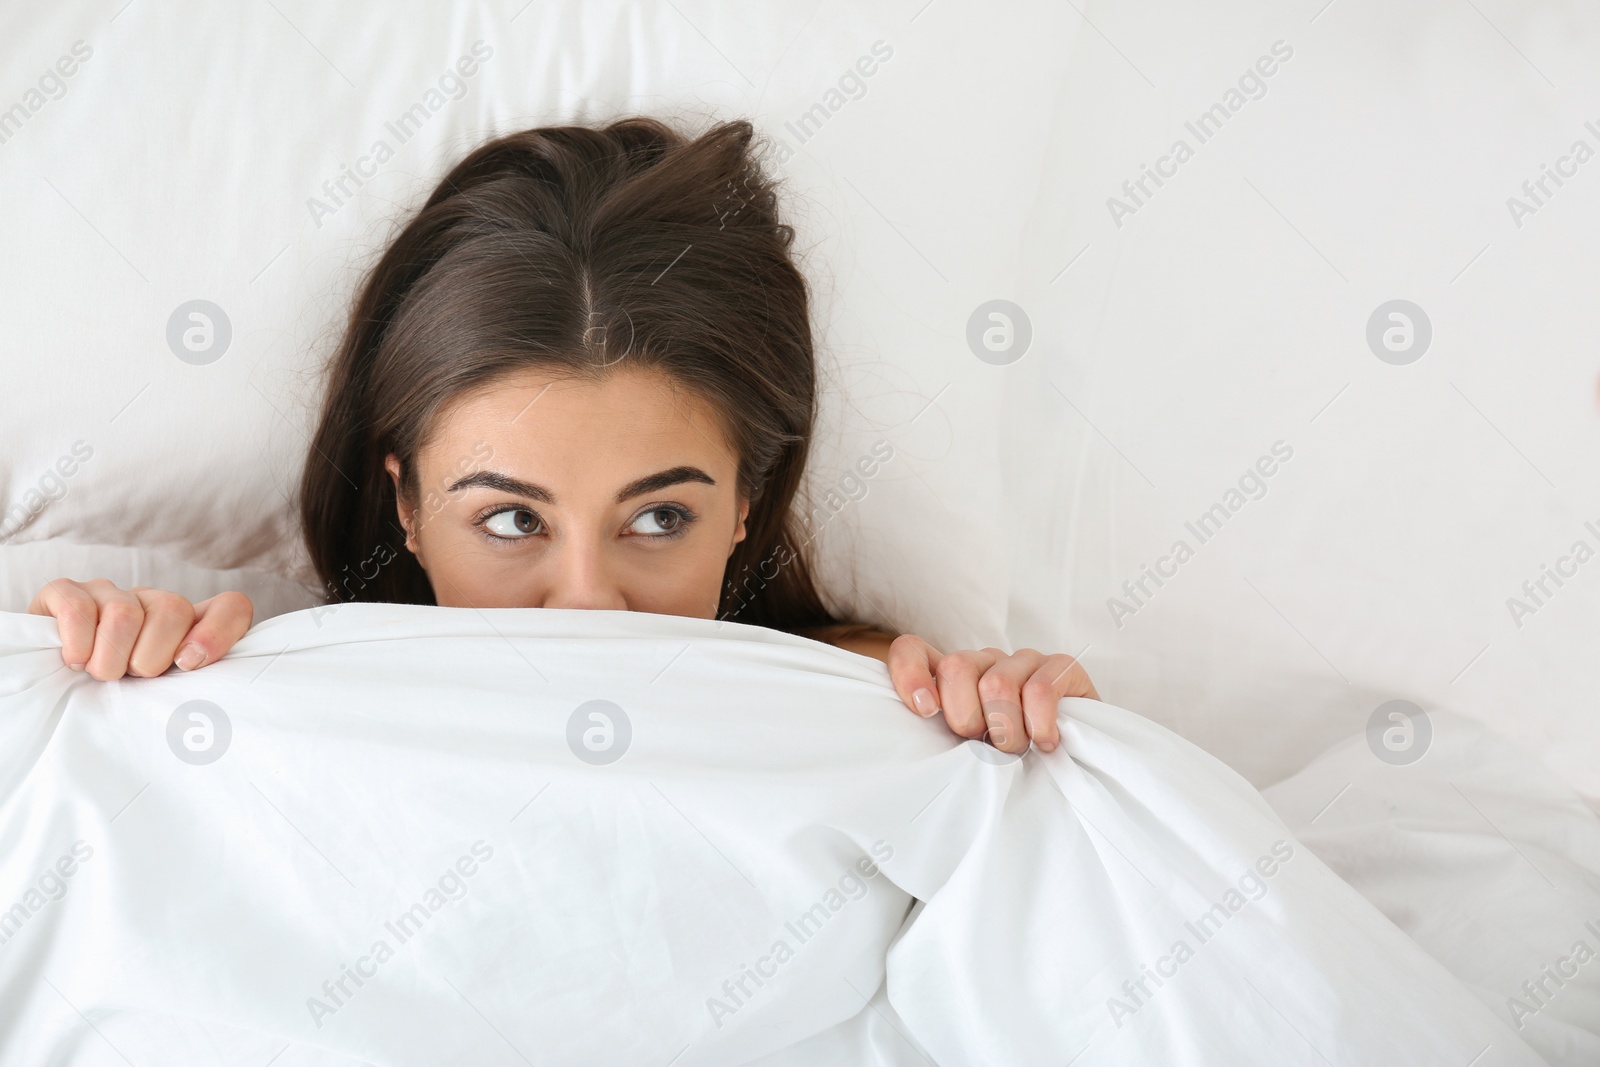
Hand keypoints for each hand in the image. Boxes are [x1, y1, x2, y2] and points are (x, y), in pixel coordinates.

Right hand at [27, 579, 253, 680]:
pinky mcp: (65, 591)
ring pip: (125, 613)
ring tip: (99, 674)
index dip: (219, 632)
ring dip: (110, 658)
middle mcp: (150, 601)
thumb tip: (204, 687)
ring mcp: (108, 592)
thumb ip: (191, 686)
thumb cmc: (114, 695)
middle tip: (130, 677)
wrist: (47, 683)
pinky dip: (79, 643)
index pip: (230, 607)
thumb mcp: (160, 695)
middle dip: (149, 657)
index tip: (189, 664)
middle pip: (173, 609)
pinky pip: (78, 608)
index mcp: (185, 624)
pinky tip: (75, 660)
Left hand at [886, 635, 1098, 753]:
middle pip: (957, 667)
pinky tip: (1046, 743)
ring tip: (1019, 750)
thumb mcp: (967, 749)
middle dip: (967, 717)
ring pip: (997, 683)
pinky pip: (1040, 690)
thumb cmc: (1012, 759)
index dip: (909, 674)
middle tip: (985, 745)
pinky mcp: (1062, 666)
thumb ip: (940, 733)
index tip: (925, 711)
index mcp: (954, 677)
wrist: (1079, 760)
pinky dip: (1039, 725)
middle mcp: (986, 661)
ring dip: (1007, 731)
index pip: (912, 650)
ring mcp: (1024, 660)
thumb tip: (917, 729)